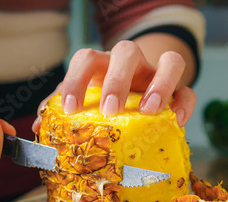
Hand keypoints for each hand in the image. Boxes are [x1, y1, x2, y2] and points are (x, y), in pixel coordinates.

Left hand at [32, 40, 195, 132]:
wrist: (140, 100)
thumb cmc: (106, 102)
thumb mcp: (85, 102)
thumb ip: (63, 109)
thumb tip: (39, 124)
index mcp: (103, 66)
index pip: (87, 58)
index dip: (76, 79)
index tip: (70, 108)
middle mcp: (130, 65)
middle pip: (126, 51)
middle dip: (117, 79)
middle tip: (110, 110)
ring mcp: (157, 75)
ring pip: (168, 61)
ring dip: (160, 84)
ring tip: (149, 109)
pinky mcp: (179, 91)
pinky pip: (189, 90)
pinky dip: (184, 103)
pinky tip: (176, 120)